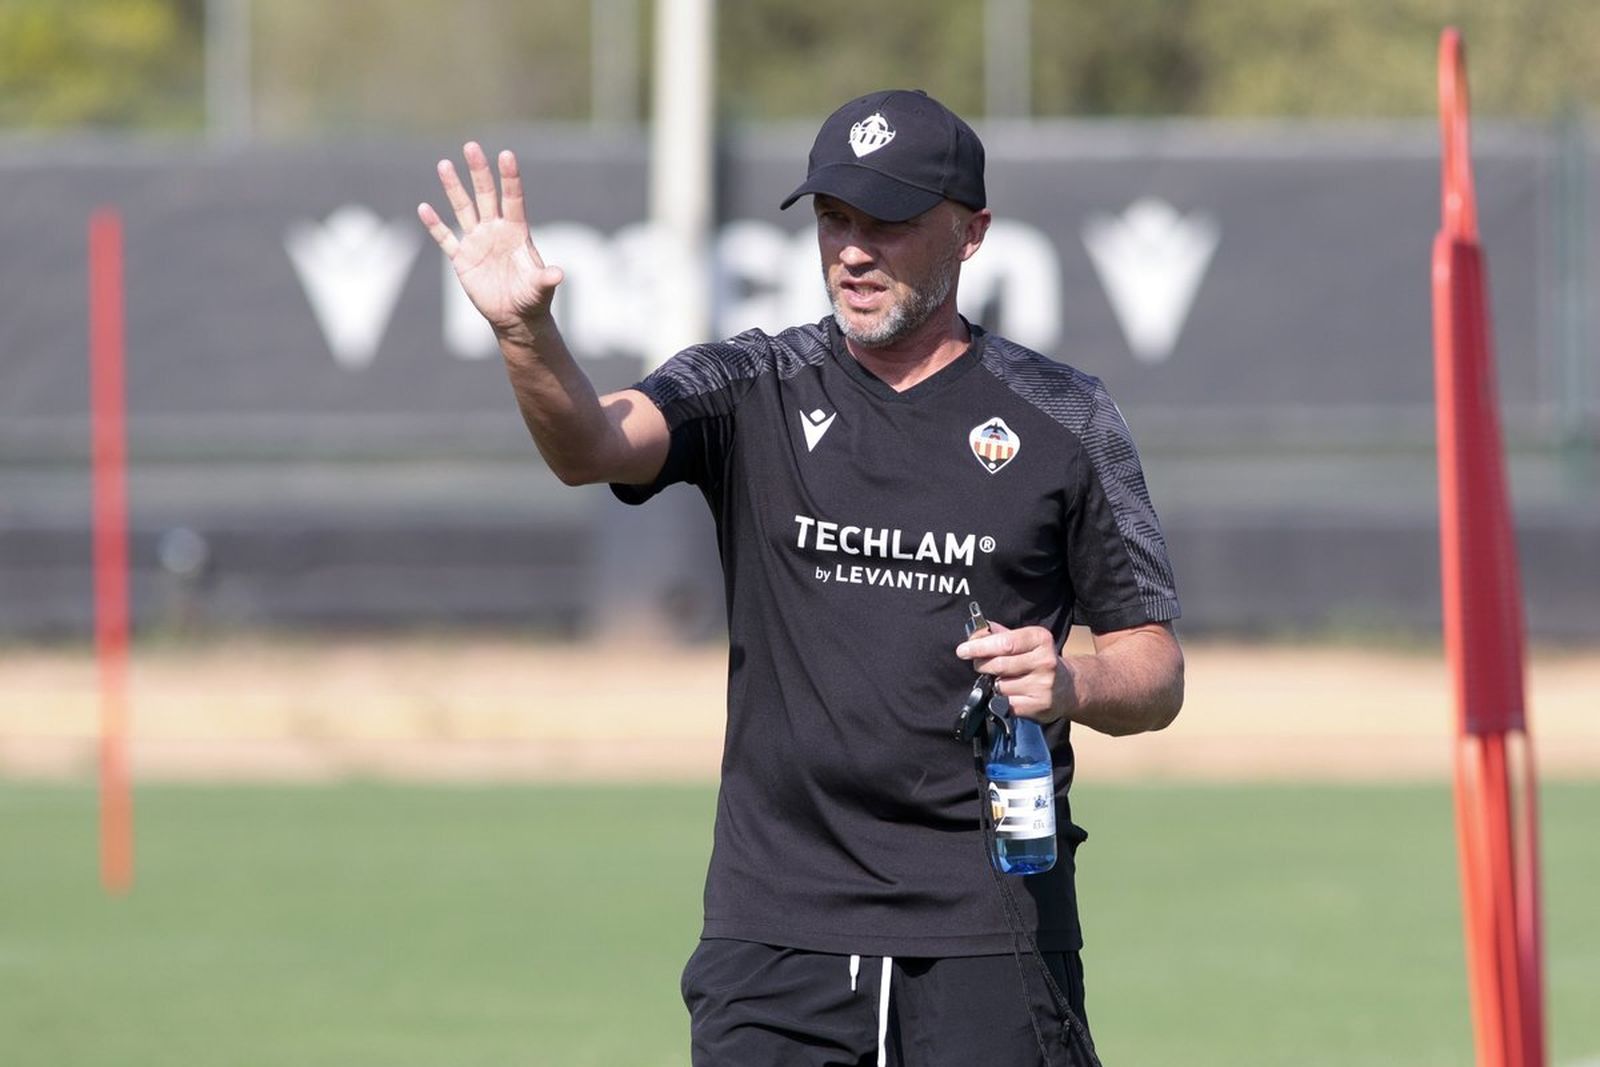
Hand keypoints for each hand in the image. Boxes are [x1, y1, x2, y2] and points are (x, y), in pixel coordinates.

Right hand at [417, 142, 564, 337]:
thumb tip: (558, 275)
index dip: (509, 178)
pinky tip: (424, 208)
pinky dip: (435, 225)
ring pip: (463, 209)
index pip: (513, 199)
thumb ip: (546, 279)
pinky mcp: (462, 258)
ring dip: (454, 188)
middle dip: (478, 171)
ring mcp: (477, 242)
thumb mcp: (540, 288)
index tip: (506, 154)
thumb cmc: (532, 299)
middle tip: (471, 146)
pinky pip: (446, 238)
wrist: (515, 317)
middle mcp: (496, 230)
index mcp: (517, 232)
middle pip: (486, 195)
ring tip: (444, 164)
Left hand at [955, 621, 1075, 723]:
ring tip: (1002, 680)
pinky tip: (1010, 693)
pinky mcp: (1039, 706)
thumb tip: (975, 632)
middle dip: (982, 665)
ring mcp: (1044, 685)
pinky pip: (1006, 704)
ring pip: (1001, 686)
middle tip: (978, 664)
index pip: (1004, 643)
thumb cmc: (1037, 660)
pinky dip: (1001, 699)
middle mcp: (1045, 661)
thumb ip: (999, 635)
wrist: (1066, 688)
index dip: (979, 647)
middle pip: (999, 664)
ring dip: (993, 684)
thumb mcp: (1024, 641)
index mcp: (1041, 639)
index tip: (963, 650)